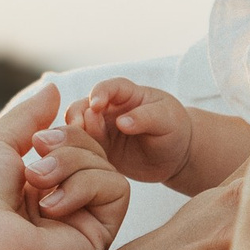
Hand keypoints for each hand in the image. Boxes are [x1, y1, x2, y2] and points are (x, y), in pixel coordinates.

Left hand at [19, 116, 129, 225]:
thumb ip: (27, 116)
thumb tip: (53, 92)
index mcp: (36, 187)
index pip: (73, 146)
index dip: (66, 134)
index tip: (38, 140)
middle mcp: (61, 204)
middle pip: (92, 151)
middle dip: (68, 142)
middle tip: (37, 154)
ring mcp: (82, 221)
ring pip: (105, 166)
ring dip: (71, 163)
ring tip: (37, 181)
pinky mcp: (100, 236)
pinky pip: (116, 188)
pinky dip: (86, 184)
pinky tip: (52, 209)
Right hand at [71, 78, 196, 185]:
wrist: (175, 157)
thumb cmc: (174, 130)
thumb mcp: (167, 121)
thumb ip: (146, 118)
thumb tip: (121, 122)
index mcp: (126, 94)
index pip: (108, 88)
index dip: (98, 93)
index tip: (96, 106)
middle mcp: (108, 109)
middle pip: (83, 106)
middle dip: (78, 115)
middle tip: (78, 128)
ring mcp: (101, 129)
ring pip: (77, 128)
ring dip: (74, 135)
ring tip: (77, 147)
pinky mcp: (98, 149)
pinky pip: (81, 149)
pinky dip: (76, 152)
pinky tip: (79, 161)